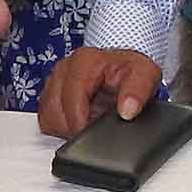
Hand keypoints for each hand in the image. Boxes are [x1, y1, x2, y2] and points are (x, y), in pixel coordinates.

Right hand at [39, 48, 164, 138]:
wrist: (123, 70)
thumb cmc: (130, 70)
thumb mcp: (145, 74)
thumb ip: (138, 90)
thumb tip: (127, 109)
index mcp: (85, 60)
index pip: (71, 96)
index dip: (80, 120)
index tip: (92, 131)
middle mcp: (64, 68)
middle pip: (55, 109)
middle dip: (75, 125)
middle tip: (96, 127)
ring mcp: (54, 81)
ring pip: (48, 116)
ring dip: (67, 127)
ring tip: (90, 122)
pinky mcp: (49, 96)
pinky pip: (46, 120)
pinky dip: (61, 127)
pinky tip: (80, 121)